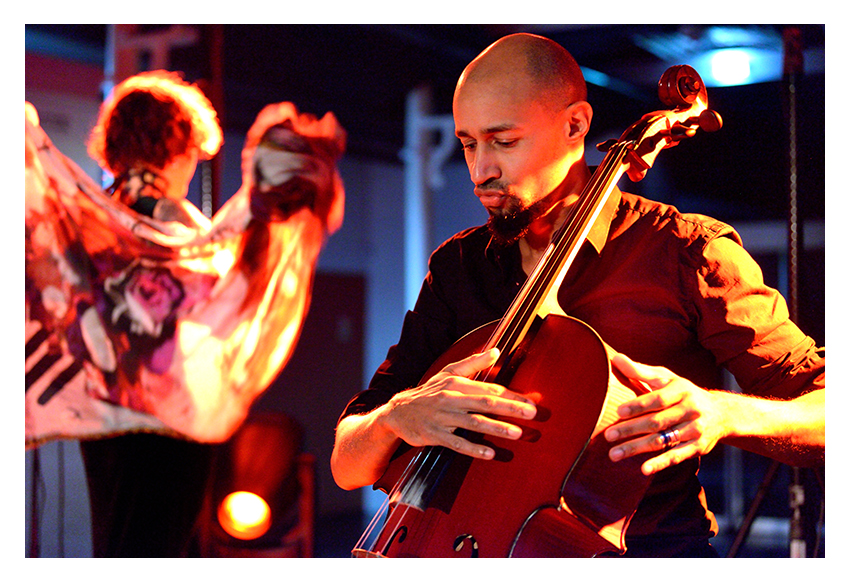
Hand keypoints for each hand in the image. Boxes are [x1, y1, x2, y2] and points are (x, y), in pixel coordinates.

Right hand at [382, 348, 536, 459]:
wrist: (397, 412)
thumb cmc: (428, 392)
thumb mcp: (448, 373)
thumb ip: (473, 363)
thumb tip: (496, 351)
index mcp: (456, 384)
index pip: (489, 389)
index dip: (511, 396)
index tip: (531, 402)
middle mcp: (450, 398)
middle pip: (484, 403)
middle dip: (510, 408)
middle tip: (532, 413)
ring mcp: (442, 417)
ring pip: (473, 422)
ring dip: (496, 427)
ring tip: (517, 433)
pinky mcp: (434, 435)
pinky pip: (456, 443)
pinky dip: (473, 448)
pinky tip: (489, 454)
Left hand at [604, 353, 728, 474]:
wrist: (722, 413)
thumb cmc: (683, 392)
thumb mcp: (666, 378)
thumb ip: (640, 371)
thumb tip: (615, 358)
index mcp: (681, 390)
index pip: (657, 399)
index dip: (638, 405)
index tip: (618, 411)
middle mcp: (691, 409)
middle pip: (657, 422)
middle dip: (630, 429)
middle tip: (608, 436)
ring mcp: (695, 429)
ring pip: (663, 440)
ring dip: (637, 448)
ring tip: (614, 454)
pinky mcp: (698, 447)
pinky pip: (677, 456)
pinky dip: (661, 463)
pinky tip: (643, 469)